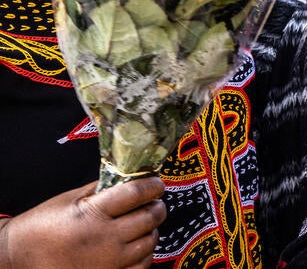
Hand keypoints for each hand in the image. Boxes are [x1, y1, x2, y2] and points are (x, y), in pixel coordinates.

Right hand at [0, 177, 165, 268]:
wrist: (19, 258)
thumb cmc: (42, 226)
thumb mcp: (69, 200)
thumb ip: (100, 188)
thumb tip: (129, 177)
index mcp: (93, 213)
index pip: (137, 193)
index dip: (152, 185)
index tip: (155, 184)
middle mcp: (105, 238)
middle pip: (150, 216)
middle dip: (156, 206)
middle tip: (152, 202)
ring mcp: (109, 262)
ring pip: (150, 241)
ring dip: (150, 230)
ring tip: (141, 224)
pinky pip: (142, 265)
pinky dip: (143, 254)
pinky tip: (133, 246)